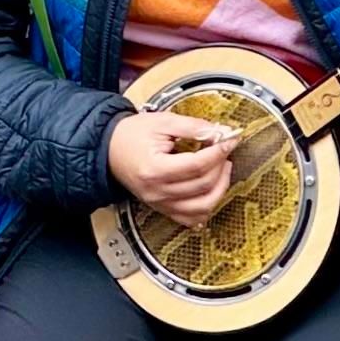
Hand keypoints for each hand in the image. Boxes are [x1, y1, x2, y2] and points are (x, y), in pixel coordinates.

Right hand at [107, 108, 238, 227]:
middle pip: (203, 185)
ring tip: (221, 169)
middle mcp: (158, 192)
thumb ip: (193, 126)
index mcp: (155, 169)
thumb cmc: (131, 135)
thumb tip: (220, 132)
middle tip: (224, 149)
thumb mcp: (162, 122)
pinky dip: (206, 208)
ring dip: (220, 188)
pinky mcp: (162, 209)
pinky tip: (211, 192)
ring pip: (203, 207)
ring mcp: (160, 203)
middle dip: (221, 165)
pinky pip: (190, 219)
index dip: (219, 151)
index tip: (230, 139)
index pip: (198, 165)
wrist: (109, 149)